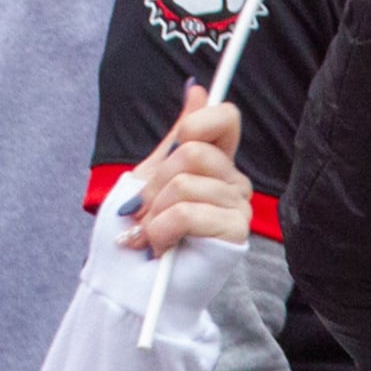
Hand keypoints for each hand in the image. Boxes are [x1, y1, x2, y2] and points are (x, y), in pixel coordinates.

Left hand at [115, 87, 249, 258]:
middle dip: (154, 182)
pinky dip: (159, 230)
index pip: (225, 118)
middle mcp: (232, 182)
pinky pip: (187, 212)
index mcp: (215, 164)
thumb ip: (176, 138)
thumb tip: (195, 87)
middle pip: (193, 151)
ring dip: (153, 212)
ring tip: (150, 234)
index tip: (180, 135)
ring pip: (185, 182)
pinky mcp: (234, 233)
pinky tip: (158, 247)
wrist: (132, 284)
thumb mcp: (150, 176)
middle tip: (143, 211)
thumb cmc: (139, 232)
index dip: (201, 119)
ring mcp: (237, 207)